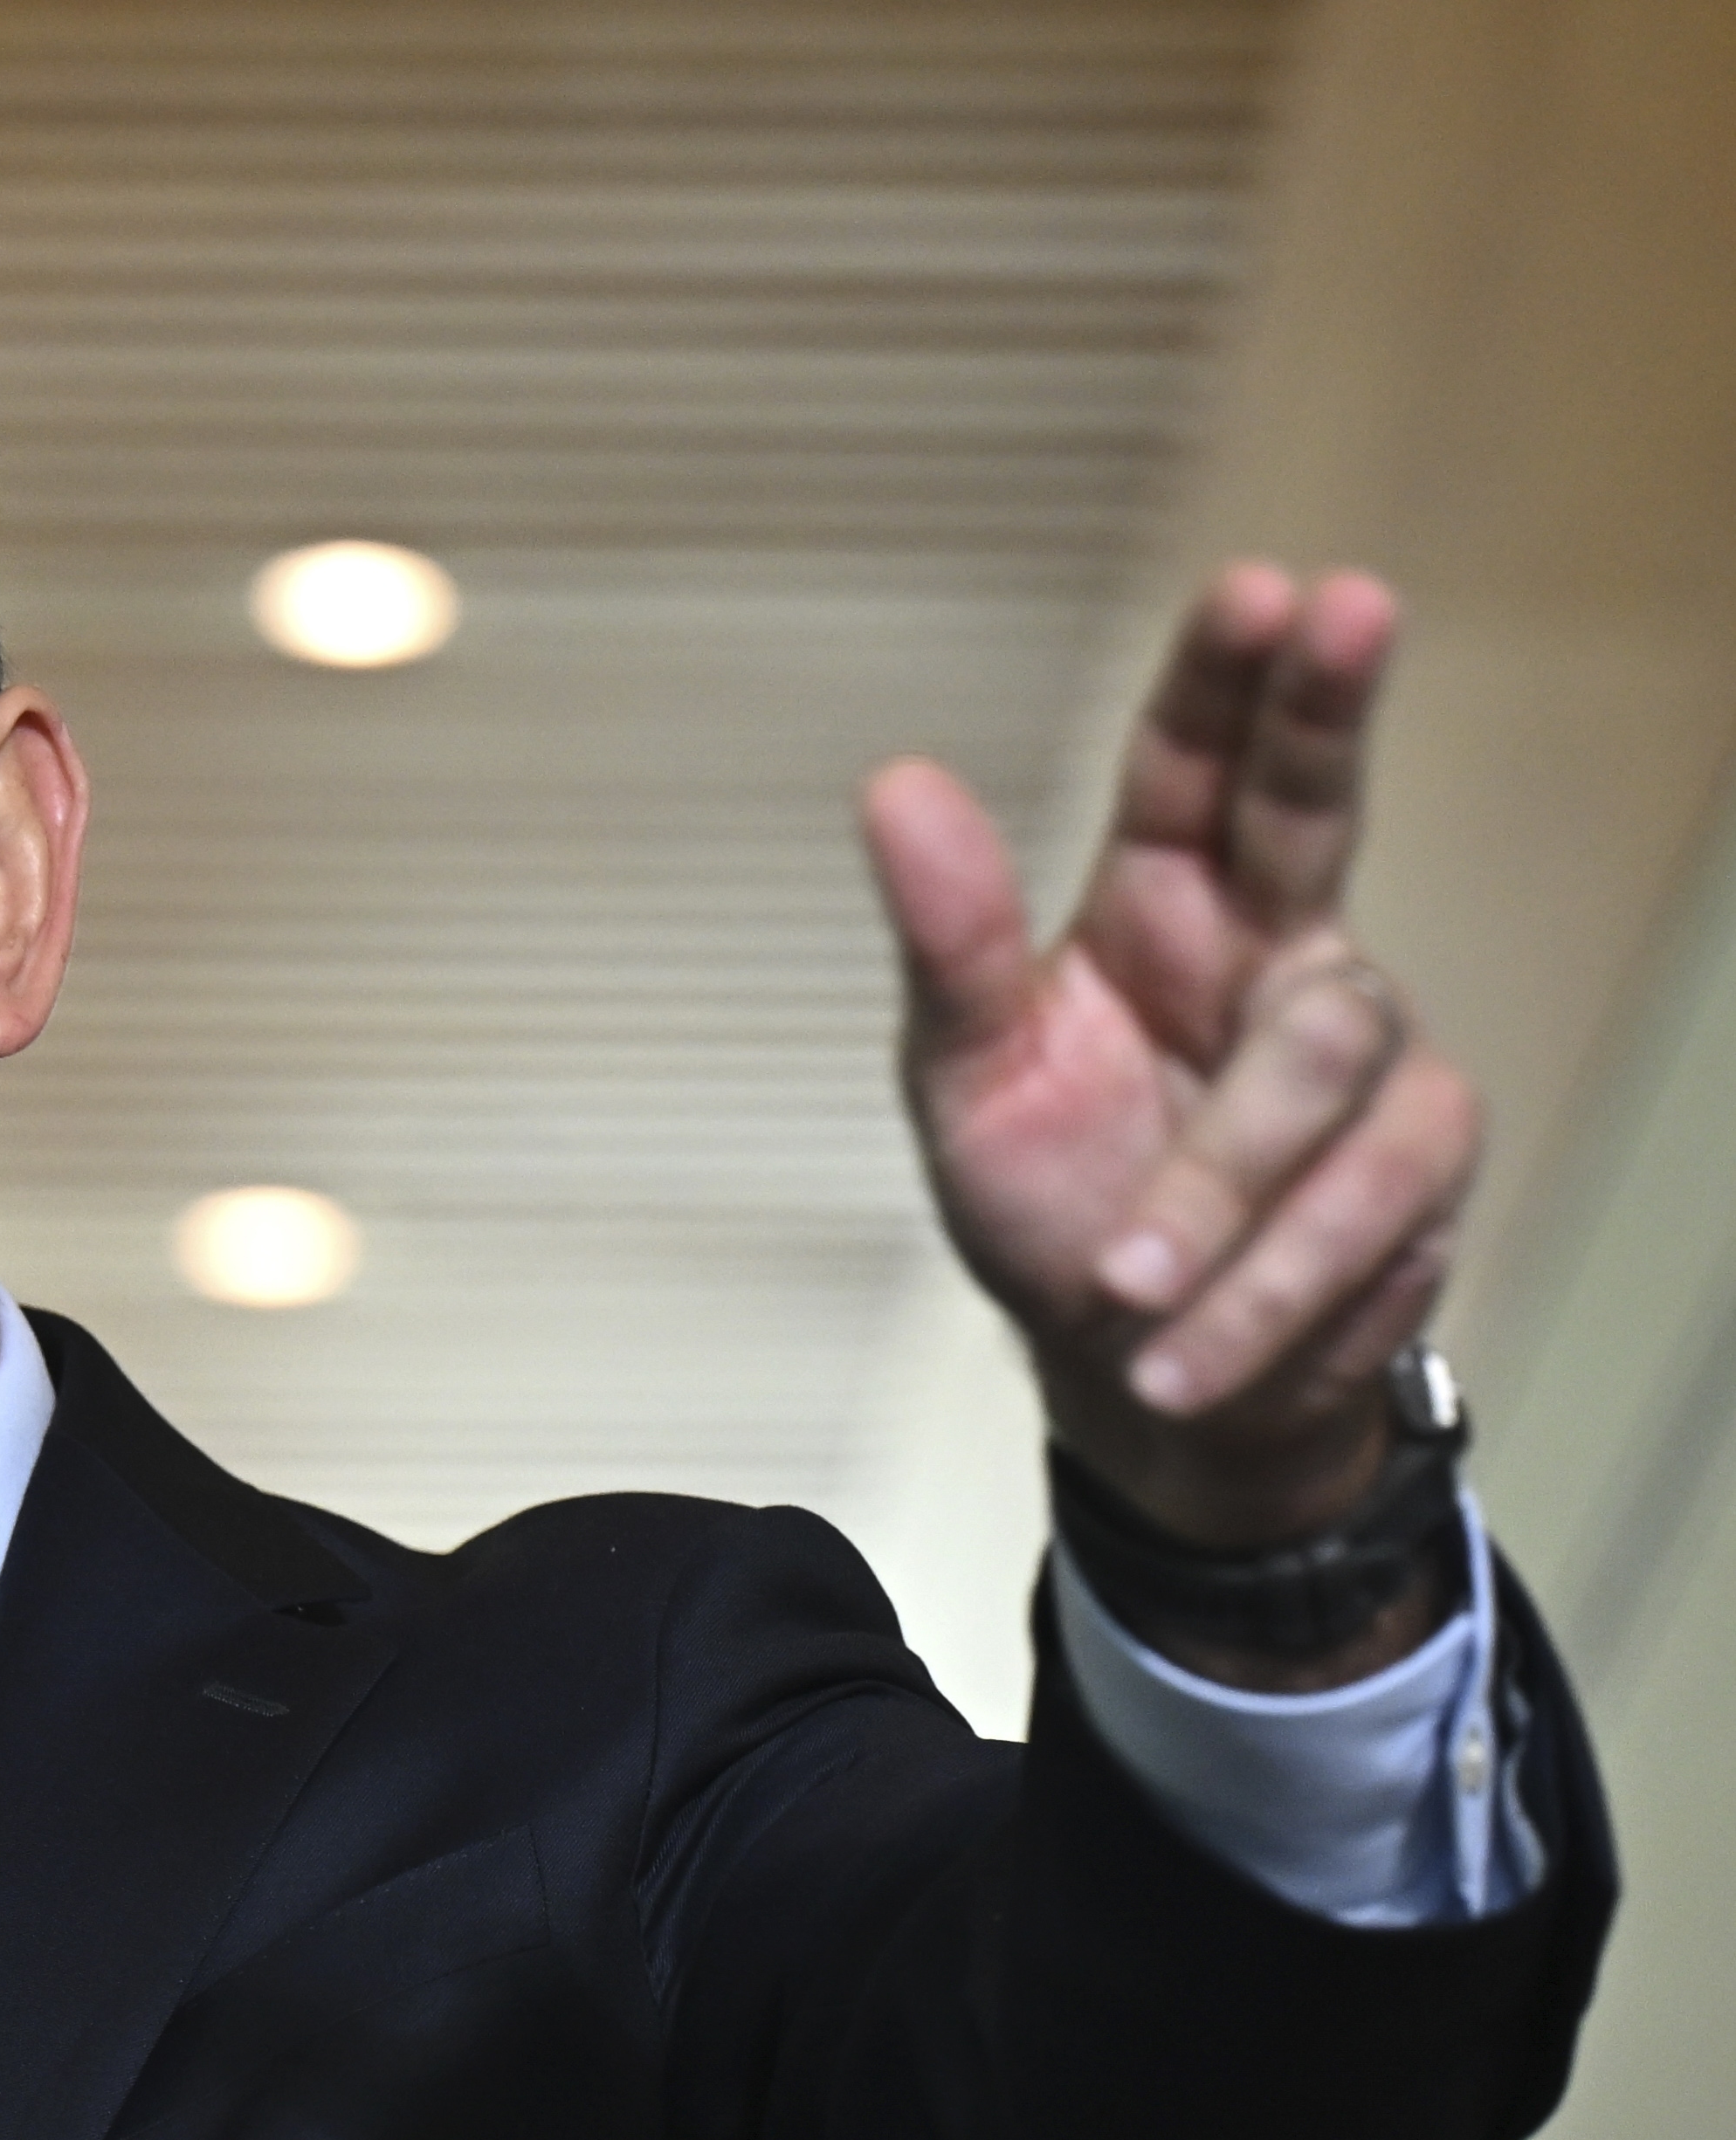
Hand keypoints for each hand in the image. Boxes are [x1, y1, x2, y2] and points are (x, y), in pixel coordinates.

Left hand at [863, 564, 1476, 1561]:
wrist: (1141, 1376)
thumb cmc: (1055, 1205)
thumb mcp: (965, 1083)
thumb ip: (947, 944)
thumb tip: (896, 783)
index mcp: (1158, 908)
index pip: (1197, 766)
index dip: (1230, 677)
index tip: (1261, 587)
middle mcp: (1273, 945)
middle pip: (1317, 801)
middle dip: (1329, 708)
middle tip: (1350, 606)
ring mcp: (1364, 1046)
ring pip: (1320, 1061)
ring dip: (1212, 1196)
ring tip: (1122, 1288)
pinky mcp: (1419, 1155)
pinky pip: (1366, 1196)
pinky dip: (1263, 1286)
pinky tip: (1186, 1348)